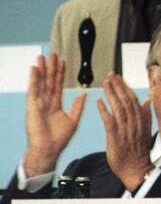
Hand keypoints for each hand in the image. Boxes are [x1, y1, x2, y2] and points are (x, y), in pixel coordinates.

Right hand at [24, 53, 86, 176]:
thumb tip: (84, 93)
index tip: (63, 62)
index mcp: (55, 105)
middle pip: (49, 81)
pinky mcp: (32, 106)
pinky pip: (34, 89)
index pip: (58, 85)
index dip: (61, 73)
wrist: (49, 150)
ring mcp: (38, 103)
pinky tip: (35, 68)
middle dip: (51, 67)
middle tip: (53, 54)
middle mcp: (46, 102)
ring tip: (43, 56)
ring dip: (42, 69)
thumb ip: (77, 106)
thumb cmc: (59, 139)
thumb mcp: (73, 119)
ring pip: (41, 82)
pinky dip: (34, 79)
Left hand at [97, 73, 152, 191]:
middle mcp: (134, 124)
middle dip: (118, 86)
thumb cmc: (139, 152)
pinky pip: (109, 122)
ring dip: (111, 94)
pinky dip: (104, 111)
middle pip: (126, 101)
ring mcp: (125, 131)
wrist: (136, 170)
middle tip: (110, 75)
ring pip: (118, 108)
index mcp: (141, 121)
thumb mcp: (146, 131)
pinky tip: (99, 101)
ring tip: (105, 83)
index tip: (119, 77)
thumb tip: (148, 101)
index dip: (125, 87)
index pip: (133, 100)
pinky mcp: (116, 139)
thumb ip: (146, 115)